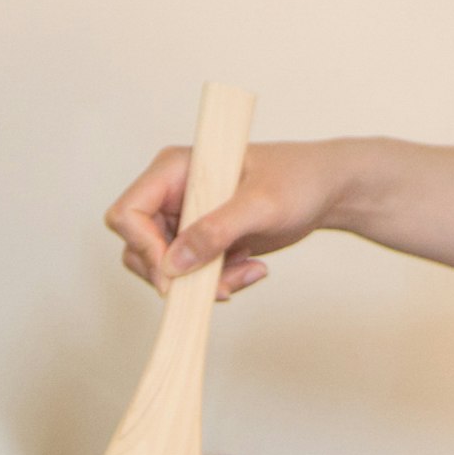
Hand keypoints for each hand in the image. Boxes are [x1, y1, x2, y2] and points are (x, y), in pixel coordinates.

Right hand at [104, 138, 355, 301]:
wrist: (325, 189)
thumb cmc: (298, 179)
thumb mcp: (261, 205)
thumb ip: (216, 230)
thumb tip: (173, 264)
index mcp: (175, 169)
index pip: (128, 213)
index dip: (144, 248)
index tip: (175, 275)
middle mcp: (172, 193)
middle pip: (138, 248)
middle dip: (176, 275)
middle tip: (220, 285)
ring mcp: (185, 218)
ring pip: (165, 267)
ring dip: (201, 282)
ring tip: (247, 272)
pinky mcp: (201, 240)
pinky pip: (189, 274)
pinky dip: (217, 282)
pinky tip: (252, 269)